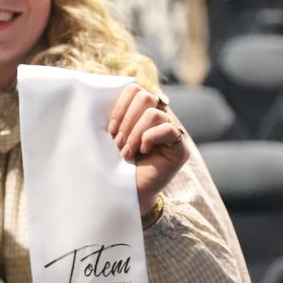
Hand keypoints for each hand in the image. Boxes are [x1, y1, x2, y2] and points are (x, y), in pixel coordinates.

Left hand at [107, 84, 190, 215]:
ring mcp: (173, 132)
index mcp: (142, 111)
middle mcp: (160, 118)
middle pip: (145, 96)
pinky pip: (167, 128)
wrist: (125, 193)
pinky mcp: (181, 148)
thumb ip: (114, 115)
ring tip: (127, 152)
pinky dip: (150, 138)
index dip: (119, 107)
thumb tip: (101, 98)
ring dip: (134, 134)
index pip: (134, 89)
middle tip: (118, 143)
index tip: (110, 129)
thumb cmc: (114, 165)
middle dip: (126, 121)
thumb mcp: (110, 136)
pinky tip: (143, 152)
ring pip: (154, 113)